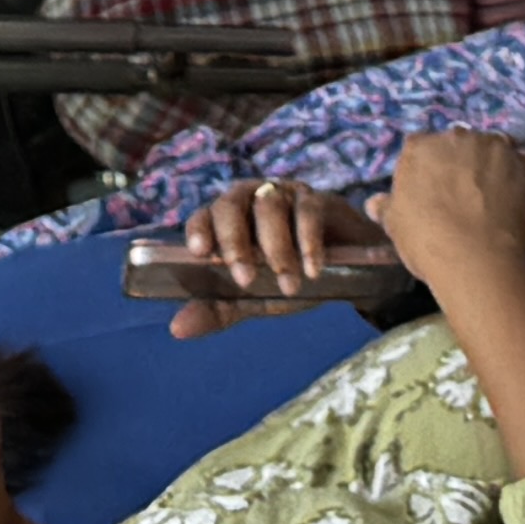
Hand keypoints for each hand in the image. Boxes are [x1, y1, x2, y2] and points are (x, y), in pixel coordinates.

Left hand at [165, 178, 391, 337]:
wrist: (347, 275)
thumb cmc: (288, 280)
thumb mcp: (253, 299)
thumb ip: (218, 310)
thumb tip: (177, 329)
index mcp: (228, 219)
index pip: (204, 214)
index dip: (199, 229)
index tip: (199, 252)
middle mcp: (251, 199)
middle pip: (232, 203)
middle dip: (235, 241)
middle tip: (245, 279)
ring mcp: (285, 194)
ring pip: (269, 205)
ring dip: (276, 248)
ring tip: (288, 285)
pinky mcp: (318, 199)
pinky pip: (309, 210)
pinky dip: (309, 240)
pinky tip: (313, 270)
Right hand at [370, 130, 524, 276]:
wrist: (478, 261)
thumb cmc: (428, 243)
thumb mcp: (396, 227)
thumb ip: (387, 208)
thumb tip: (375, 202)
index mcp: (420, 147)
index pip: (423, 148)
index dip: (431, 170)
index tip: (436, 193)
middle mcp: (456, 136)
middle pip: (459, 144)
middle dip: (462, 163)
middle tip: (466, 197)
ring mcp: (493, 146)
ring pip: (493, 148)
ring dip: (493, 165)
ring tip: (495, 198)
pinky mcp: (524, 163)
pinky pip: (524, 162)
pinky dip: (521, 175)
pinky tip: (517, 199)